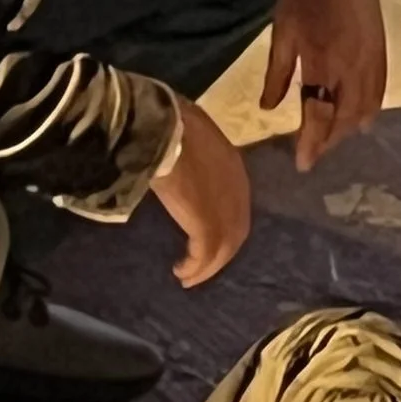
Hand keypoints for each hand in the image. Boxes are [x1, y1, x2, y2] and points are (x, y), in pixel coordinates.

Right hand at [152, 95, 252, 287]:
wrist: (163, 130)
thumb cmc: (168, 124)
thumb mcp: (189, 135)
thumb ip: (190, 151)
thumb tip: (172, 153)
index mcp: (233, 166)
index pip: (234, 203)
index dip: (222, 222)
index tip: (205, 234)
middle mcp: (237, 191)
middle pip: (235, 230)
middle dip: (219, 252)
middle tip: (200, 266)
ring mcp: (224, 209)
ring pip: (223, 248)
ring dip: (206, 267)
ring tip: (188, 277)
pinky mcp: (207, 224)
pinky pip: (205, 254)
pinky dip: (195, 267)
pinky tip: (182, 272)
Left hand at [263, 0, 387, 172]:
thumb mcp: (282, 32)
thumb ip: (277, 74)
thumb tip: (269, 108)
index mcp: (322, 61)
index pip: (318, 114)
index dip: (310, 142)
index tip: (302, 164)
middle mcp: (352, 67)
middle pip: (345, 118)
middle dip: (329, 140)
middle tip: (314, 152)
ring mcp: (371, 61)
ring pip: (366, 109)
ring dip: (349, 129)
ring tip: (332, 138)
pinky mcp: (382, 53)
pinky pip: (379, 93)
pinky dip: (369, 111)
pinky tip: (360, 120)